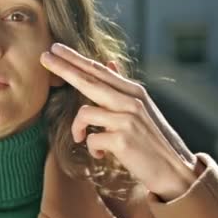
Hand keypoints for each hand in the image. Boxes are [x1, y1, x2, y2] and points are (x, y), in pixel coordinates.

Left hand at [40, 43, 197, 200]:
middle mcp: (130, 100)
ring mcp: (127, 118)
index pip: (98, 70)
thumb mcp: (140, 108)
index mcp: (133, 91)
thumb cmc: (151, 139)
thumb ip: (121, 88)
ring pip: (84, 113)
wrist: (174, 170)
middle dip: (63, 67)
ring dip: (78, 130)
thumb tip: (110, 63)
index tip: (55, 47)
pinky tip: (103, 153)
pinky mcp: (122, 139)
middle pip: (88, 80)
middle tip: (43, 56)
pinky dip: (92, 148)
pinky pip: (91, 139)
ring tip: (82, 139)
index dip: (75, 58)